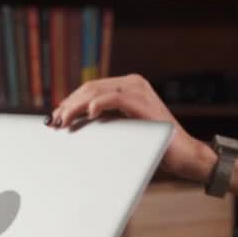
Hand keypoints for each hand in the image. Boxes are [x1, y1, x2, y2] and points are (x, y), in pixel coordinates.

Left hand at [48, 74, 214, 181]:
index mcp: (128, 86)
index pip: (91, 88)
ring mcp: (139, 90)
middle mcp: (133, 83)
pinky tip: (88, 114)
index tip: (55, 117)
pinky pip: (114, 98)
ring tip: (64, 120)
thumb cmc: (154, 144)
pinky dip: (98, 104)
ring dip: (76, 106)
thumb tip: (74, 120)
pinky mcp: (142, 102)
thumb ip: (106, 118)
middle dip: (69, 104)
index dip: (71, 101)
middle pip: (91, 87)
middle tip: (55, 120)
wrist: (182, 154)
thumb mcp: (125, 126)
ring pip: (97, 91)